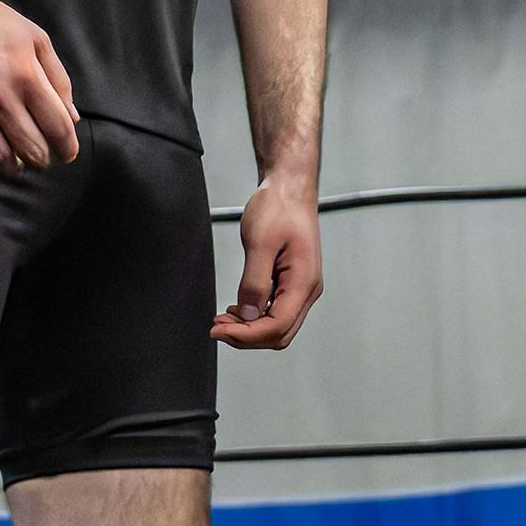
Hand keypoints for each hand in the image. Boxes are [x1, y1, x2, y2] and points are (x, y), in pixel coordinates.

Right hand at [0, 0, 80, 172]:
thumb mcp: (35, 38)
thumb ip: (57, 78)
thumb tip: (71, 116)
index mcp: (27, 75)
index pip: (57, 126)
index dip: (66, 148)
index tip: (67, 154)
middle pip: (30, 148)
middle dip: (41, 161)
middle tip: (42, 161)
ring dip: (11, 168)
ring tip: (16, 165)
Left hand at [214, 177, 324, 347]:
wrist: (289, 188)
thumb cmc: (278, 208)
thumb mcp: (259, 243)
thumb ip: (254, 282)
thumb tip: (249, 314)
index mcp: (303, 282)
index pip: (277, 326)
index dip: (246, 335)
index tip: (218, 330)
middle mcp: (307, 289)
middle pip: (279, 333)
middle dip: (247, 337)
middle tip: (217, 328)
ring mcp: (302, 287)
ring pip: (278, 326)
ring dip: (251, 330)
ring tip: (223, 320)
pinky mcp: (294, 282)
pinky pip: (277, 311)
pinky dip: (256, 318)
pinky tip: (238, 310)